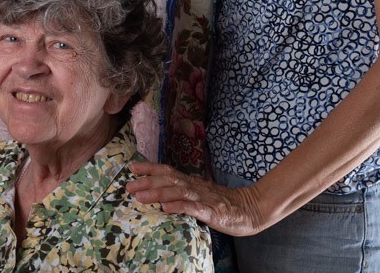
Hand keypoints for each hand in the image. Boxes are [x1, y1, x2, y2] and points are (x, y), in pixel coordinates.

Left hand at [126, 161, 265, 235]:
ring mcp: (202, 197)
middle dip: (146, 181)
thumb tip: (162, 192)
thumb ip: (183, 192)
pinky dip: (178, 206)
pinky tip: (165, 209)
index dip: (149, 168)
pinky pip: (192, 208)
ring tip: (140, 197)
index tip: (131, 168)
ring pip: (176, 192)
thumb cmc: (223, 203)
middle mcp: (193, 186)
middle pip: (167, 180)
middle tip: (128, 186)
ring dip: (157, 193)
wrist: (250, 209)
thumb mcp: (199, 194)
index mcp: (190, 182)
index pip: (167, 171)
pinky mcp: (211, 211)